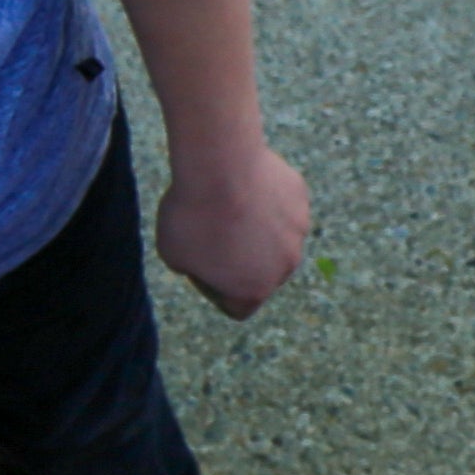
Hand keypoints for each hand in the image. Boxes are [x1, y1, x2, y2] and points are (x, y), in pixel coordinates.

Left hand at [157, 134, 314, 317]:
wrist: (220, 166)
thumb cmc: (192, 215)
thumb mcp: (173, 253)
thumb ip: (193, 267)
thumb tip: (206, 259)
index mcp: (253, 291)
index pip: (238, 308)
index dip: (215, 291)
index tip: (200, 268)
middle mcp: (284, 268)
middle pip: (261, 272)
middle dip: (241, 259)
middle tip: (212, 233)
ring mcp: (297, 232)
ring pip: (275, 237)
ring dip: (256, 228)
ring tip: (227, 204)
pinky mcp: (301, 199)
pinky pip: (282, 205)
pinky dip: (265, 199)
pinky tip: (242, 183)